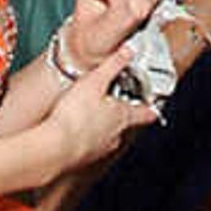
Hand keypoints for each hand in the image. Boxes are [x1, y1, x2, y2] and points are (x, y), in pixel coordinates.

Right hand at [42, 36, 158, 168]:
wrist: (57, 148)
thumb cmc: (76, 116)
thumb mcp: (96, 81)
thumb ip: (113, 65)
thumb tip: (128, 52)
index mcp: (124, 116)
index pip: (146, 113)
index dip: (151, 108)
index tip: (153, 106)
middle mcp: (117, 135)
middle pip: (128, 125)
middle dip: (124, 116)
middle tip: (117, 106)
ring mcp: (102, 149)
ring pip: (110, 137)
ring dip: (105, 129)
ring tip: (93, 118)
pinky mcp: (86, 158)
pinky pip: (92, 147)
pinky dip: (89, 140)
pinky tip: (77, 134)